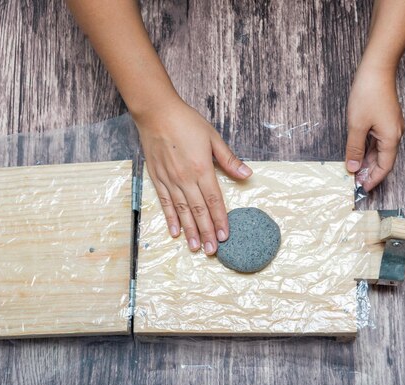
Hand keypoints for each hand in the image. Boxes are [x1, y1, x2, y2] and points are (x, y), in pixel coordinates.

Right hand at [135, 99, 251, 254]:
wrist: (156, 113)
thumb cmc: (186, 122)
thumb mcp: (213, 138)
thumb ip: (229, 159)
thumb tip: (247, 174)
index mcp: (202, 169)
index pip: (214, 200)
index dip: (220, 219)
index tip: (226, 236)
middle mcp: (185, 179)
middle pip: (198, 211)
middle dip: (207, 232)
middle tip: (212, 251)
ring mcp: (170, 180)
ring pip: (182, 211)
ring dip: (190, 231)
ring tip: (195, 248)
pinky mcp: (157, 179)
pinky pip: (166, 203)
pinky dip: (171, 219)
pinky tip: (175, 232)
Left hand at [345, 65, 404, 191]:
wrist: (377, 69)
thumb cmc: (368, 94)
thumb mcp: (357, 125)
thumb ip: (355, 148)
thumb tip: (353, 168)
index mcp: (391, 138)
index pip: (384, 167)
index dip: (373, 179)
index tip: (361, 188)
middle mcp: (395, 134)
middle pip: (383, 160)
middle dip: (370, 172)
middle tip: (355, 182)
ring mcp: (391, 127)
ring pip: (380, 151)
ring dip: (368, 161)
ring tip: (354, 171)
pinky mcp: (386, 120)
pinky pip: (379, 141)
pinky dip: (369, 149)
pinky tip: (358, 153)